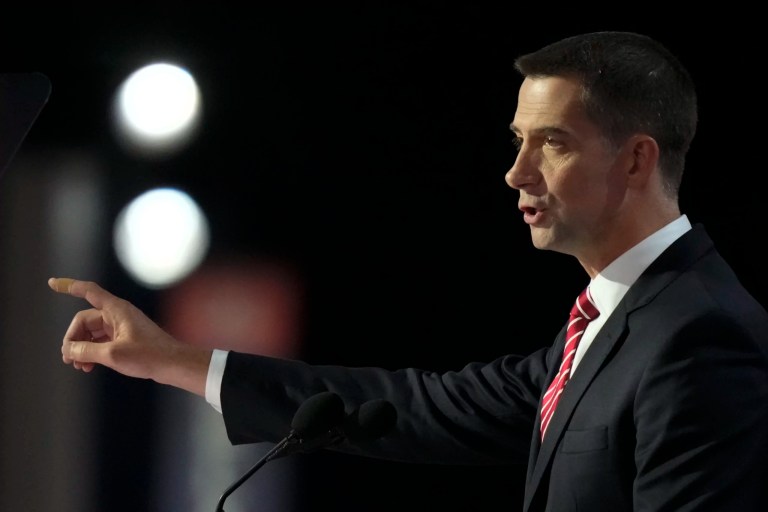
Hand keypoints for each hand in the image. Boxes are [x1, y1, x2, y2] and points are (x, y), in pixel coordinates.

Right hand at [49, 277, 210, 395]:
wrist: (173, 364)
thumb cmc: (149, 355)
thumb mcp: (112, 354)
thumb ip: (86, 351)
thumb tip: (68, 350)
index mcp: (116, 310)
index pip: (88, 291)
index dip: (69, 286)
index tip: (52, 283)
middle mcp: (118, 314)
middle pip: (84, 321)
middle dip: (74, 339)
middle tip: (69, 359)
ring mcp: (122, 326)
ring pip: (92, 333)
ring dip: (82, 348)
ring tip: (79, 366)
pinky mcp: (125, 338)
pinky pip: (101, 341)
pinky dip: (92, 352)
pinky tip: (88, 366)